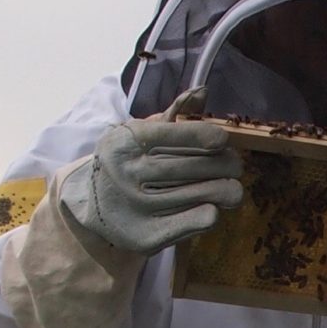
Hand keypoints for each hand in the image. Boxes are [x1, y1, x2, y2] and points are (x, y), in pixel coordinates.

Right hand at [56, 99, 244, 256]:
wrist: (91, 206)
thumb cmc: (127, 163)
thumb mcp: (139, 134)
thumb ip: (173, 114)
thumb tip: (203, 92)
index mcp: (125, 142)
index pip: (173, 134)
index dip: (204, 135)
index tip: (222, 140)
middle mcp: (128, 174)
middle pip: (197, 166)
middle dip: (227, 164)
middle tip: (234, 165)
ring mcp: (136, 207)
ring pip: (205, 194)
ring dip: (227, 190)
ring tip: (229, 187)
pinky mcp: (147, 236)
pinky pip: (199, 221)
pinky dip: (212, 212)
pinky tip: (211, 206)